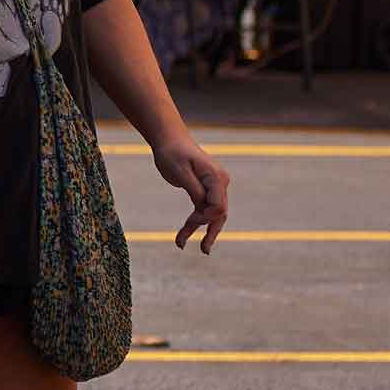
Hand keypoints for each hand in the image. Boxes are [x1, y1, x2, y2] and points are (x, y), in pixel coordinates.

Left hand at [154, 132, 231, 251]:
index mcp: (216, 177)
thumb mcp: (179, 172)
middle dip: (210, 231)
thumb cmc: (172, 153)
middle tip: (203, 250)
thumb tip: (205, 209)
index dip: (206, 218)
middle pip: (219, 213)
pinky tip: (184, 235)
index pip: (218, 206)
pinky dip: (195, 222)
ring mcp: (215, 186)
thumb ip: (195, 190)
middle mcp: (220, 182)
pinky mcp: (206, 189)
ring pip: (213, 214)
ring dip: (204, 231)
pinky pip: (203, 209)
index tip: (190, 222)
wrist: (169, 139)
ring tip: (200, 249)